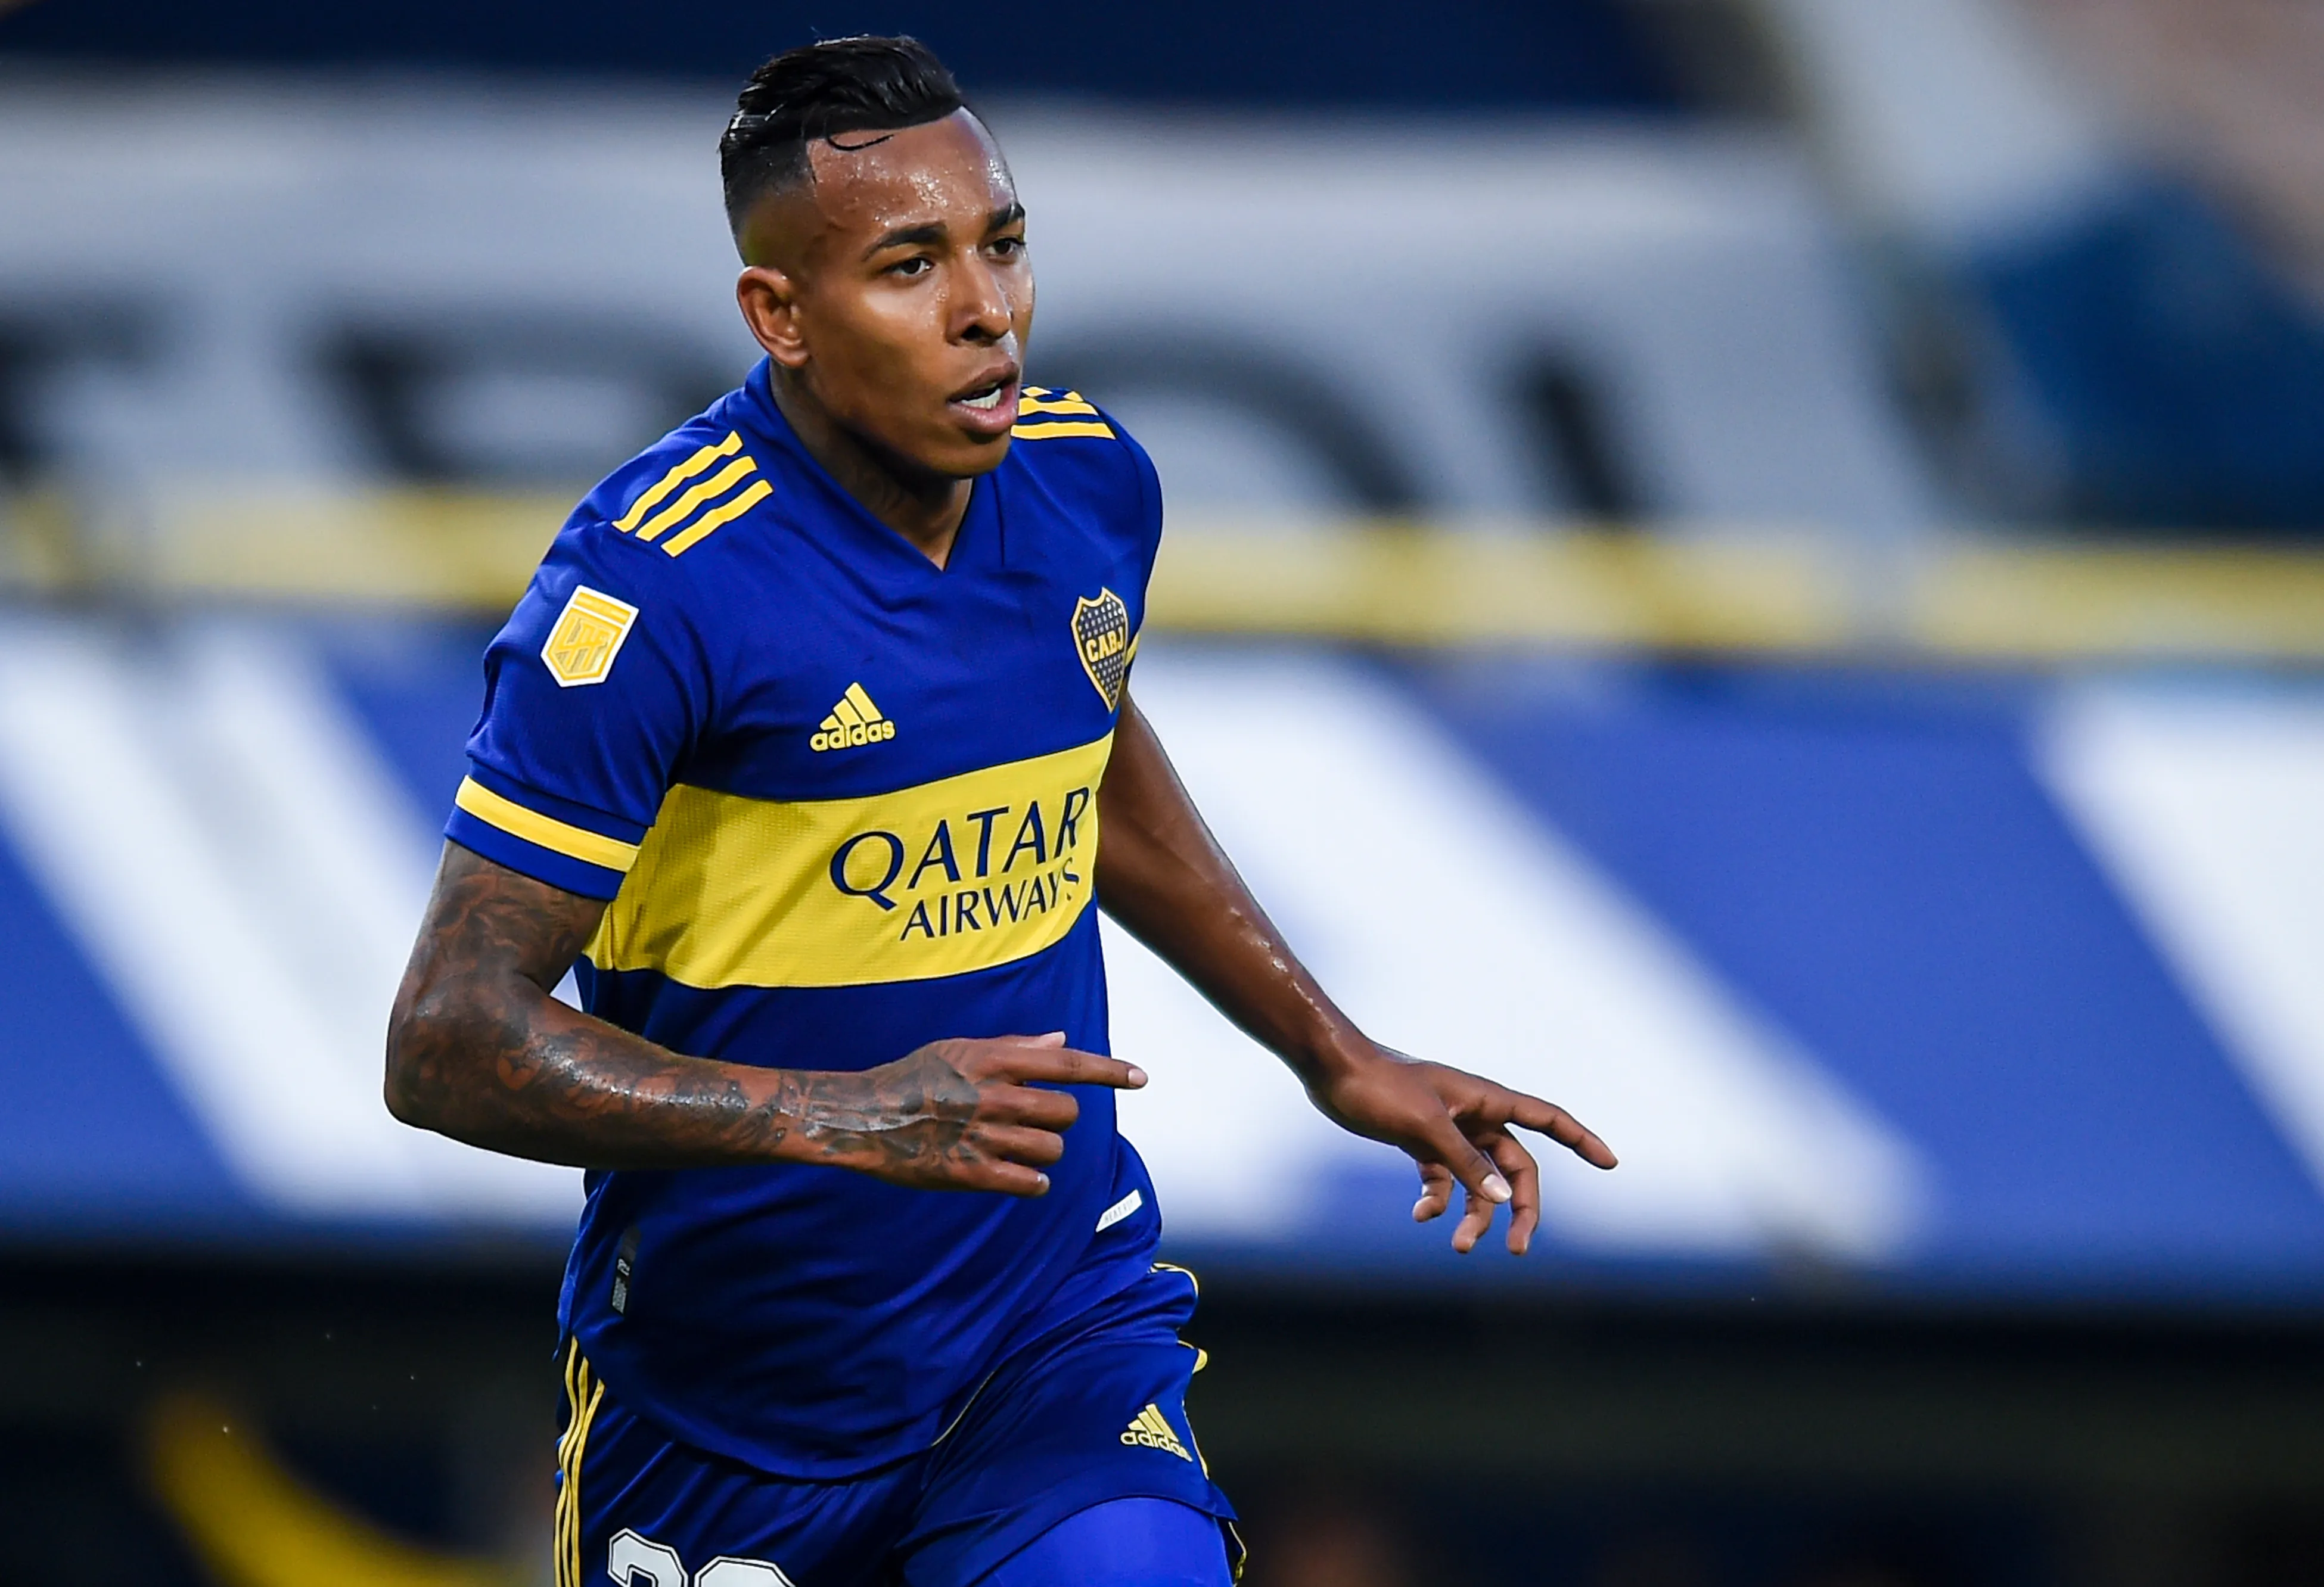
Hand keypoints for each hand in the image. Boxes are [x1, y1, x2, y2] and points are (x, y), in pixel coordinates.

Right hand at [794, 1032, 1143, 1195]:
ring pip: (1051, 1150)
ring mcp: (983, 1136)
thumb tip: (1062, 1040)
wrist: (862, 1116)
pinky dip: (1033, 1182)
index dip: (1109, 1071)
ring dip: (1045, 1152)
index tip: (1141, 1077)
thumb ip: (1015, 1047)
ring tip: (1020, 1148)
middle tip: (1032, 1120)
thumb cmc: (913, 1076)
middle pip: (1064, 1113)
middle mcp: (994, 1096)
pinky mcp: (970, 1172)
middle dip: (1058, 1119)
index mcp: (993, 1060)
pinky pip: (1029, 1183)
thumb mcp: (960, 1048)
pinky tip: (1023, 1177)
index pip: (1067, 1063)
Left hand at [1307, 1044, 1614, 1254]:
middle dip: (1521, 1208)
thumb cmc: (1380, 1087)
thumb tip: (1503, 1200)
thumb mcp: (1426, 1127)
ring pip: (1479, 1183)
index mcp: (1487, 1100)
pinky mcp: (1421, 1144)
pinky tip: (1421, 1216)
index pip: (1548, 1119)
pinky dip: (1437, 1202)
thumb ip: (1465, 1163)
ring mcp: (1449, 1131)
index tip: (1610, 1163)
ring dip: (1474, 1215)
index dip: (1581, 1140)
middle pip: (1516, 1168)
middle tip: (1517, 1248)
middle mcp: (1475, 1116)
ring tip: (1458, 1246)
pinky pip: (1443, 1182)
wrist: (1332, 1070)